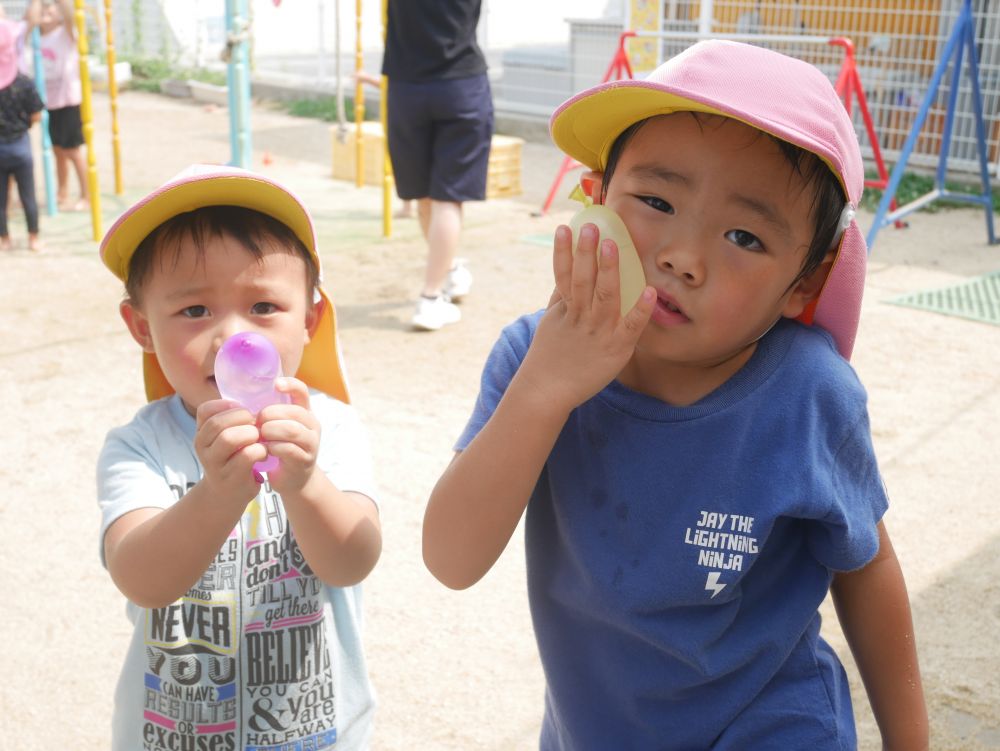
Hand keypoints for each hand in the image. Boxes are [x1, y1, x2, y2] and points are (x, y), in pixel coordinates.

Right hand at [194, 399, 265, 504]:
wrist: (226, 494)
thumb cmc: (231, 458)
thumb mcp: (223, 437)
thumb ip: (231, 418)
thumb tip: (255, 395)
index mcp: (201, 432)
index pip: (206, 410)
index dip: (227, 405)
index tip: (244, 410)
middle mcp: (202, 447)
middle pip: (219, 423)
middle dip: (243, 419)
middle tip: (257, 424)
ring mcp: (214, 464)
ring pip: (230, 438)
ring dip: (251, 434)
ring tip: (260, 438)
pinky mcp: (230, 477)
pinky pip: (247, 455)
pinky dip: (260, 450)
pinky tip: (264, 453)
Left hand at [256, 377, 321, 496]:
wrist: (293, 478)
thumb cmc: (280, 447)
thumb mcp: (277, 427)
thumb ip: (269, 413)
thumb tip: (243, 399)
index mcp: (304, 412)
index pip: (302, 391)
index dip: (291, 385)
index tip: (275, 385)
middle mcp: (312, 425)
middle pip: (294, 412)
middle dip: (270, 415)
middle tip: (256, 422)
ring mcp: (311, 443)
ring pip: (292, 430)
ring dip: (271, 432)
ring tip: (260, 437)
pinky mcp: (305, 460)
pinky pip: (288, 449)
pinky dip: (273, 448)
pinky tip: (264, 450)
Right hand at [516, 223, 653, 413]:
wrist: (545, 392)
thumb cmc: (549, 358)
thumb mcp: (550, 324)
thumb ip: (559, 300)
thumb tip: (564, 275)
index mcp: (564, 310)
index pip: (563, 275)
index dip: (563, 251)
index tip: (565, 227)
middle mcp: (580, 318)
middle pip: (583, 281)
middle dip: (586, 253)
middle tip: (591, 227)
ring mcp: (598, 333)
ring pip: (605, 297)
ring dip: (608, 270)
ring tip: (612, 245)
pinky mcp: (616, 350)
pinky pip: (630, 327)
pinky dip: (640, 310)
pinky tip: (650, 292)